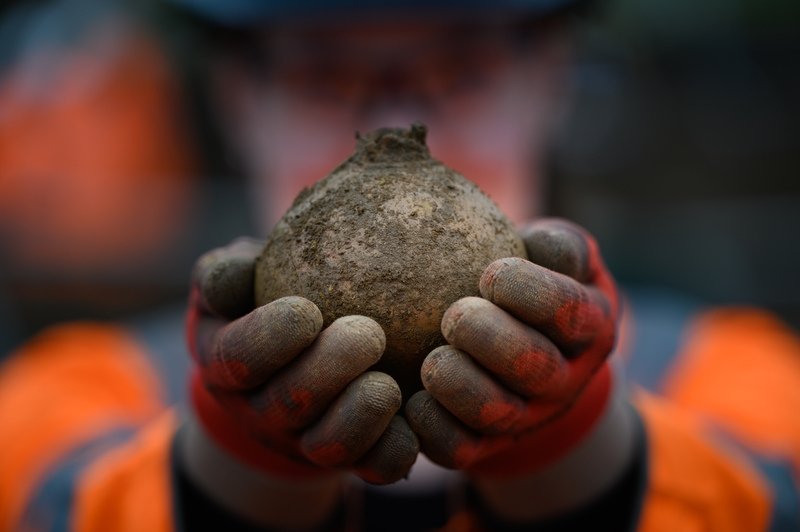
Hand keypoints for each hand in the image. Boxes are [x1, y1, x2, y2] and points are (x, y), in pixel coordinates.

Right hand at [186, 238, 418, 484]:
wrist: (287, 360)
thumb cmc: (261, 298)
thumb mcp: (235, 279)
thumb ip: (226, 274)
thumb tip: (227, 276)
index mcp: (228, 365)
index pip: (238, 358)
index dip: (269, 340)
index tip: (307, 311)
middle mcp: (262, 411)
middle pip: (288, 403)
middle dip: (329, 371)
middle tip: (368, 334)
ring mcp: (305, 440)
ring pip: (329, 444)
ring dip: (361, 416)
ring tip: (388, 383)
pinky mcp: (351, 457)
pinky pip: (375, 466)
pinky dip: (396, 449)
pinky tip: (418, 417)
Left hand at [406, 219, 618, 478]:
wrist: (522, 343)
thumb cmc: (534, 279)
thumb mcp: (557, 254)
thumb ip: (559, 244)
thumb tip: (538, 241)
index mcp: (588, 326)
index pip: (568, 309)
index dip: (530, 292)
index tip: (492, 273)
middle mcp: (563, 379)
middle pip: (535, 368)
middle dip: (491, 339)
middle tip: (456, 316)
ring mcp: (526, 417)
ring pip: (497, 413)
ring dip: (460, 386)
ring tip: (433, 359)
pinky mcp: (485, 444)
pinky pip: (459, 449)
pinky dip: (431, 427)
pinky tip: (410, 398)